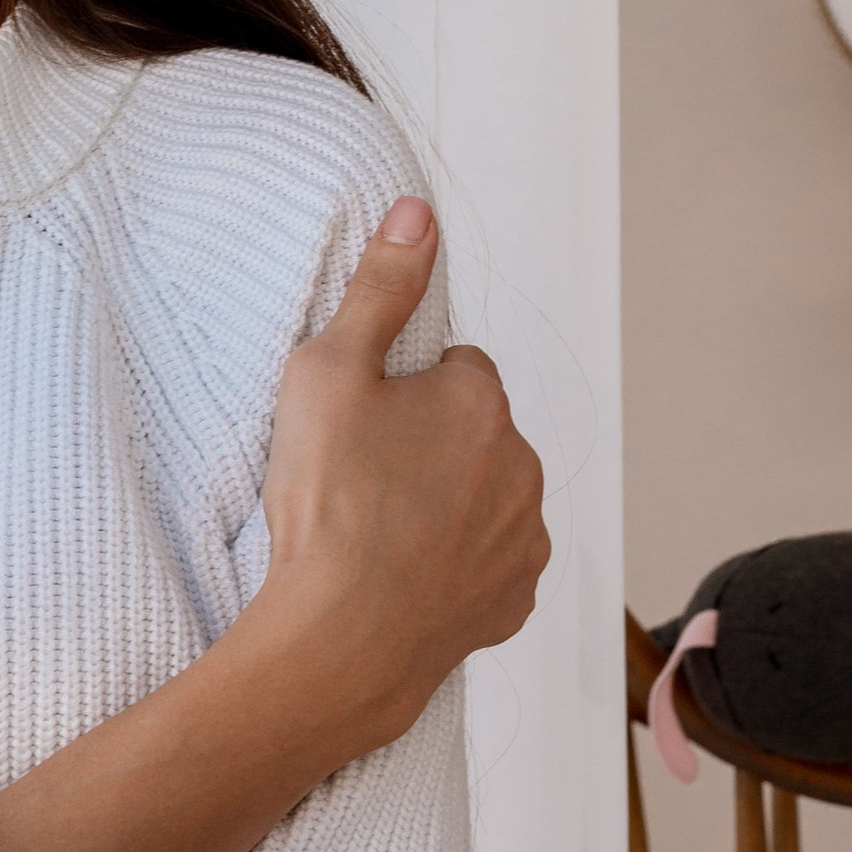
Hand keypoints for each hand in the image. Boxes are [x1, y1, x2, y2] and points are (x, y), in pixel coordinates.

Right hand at [247, 197, 547, 751]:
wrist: (341, 639)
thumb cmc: (328, 501)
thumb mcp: (328, 371)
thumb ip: (379, 288)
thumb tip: (418, 212)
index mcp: (482, 401)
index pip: (454, 367)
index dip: (402, 390)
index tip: (362, 423)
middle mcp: (523, 466)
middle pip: (474, 434)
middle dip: (430, 446)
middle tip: (361, 477)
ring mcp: (524, 540)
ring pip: (485, 498)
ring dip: (446, 505)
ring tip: (377, 532)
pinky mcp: (512, 601)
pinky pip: (488, 565)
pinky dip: (454, 566)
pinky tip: (403, 576)